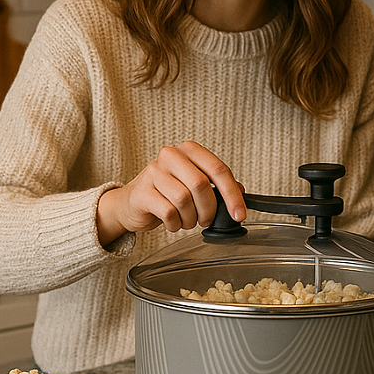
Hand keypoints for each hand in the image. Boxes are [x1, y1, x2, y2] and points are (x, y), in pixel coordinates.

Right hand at [96, 142, 245, 245]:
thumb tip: (240, 193)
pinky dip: (175, 223)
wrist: (132, 203)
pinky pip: (168, 212)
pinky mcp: (142, 192)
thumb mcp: (194, 184)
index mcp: (189, 150)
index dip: (232, 195)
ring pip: (184, 200)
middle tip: (207, 220)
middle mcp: (171, 156)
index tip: (239, 214)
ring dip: (190, 218)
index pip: (218, 169)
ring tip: (186, 220)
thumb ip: (218, 185)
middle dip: (209, 209)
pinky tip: (172, 222)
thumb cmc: (167, 192)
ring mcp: (153, 172)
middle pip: (201, 185)